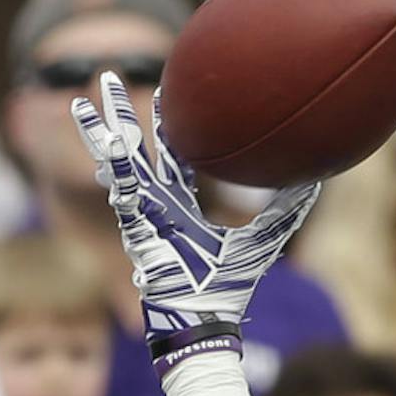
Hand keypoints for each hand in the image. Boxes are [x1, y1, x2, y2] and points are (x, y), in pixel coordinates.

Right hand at [73, 71, 319, 364]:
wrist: (207, 317)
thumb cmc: (230, 286)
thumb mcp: (264, 239)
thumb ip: (285, 210)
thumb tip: (314, 179)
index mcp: (182, 204)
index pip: (173, 157)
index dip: (171, 126)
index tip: (171, 95)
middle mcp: (157, 203)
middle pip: (136, 147)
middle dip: (121, 113)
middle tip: (108, 77)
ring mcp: (142, 212)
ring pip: (116, 161)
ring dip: (99, 130)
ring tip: (81, 100)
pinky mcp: (135, 226)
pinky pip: (122, 189)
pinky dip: (112, 163)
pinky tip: (106, 138)